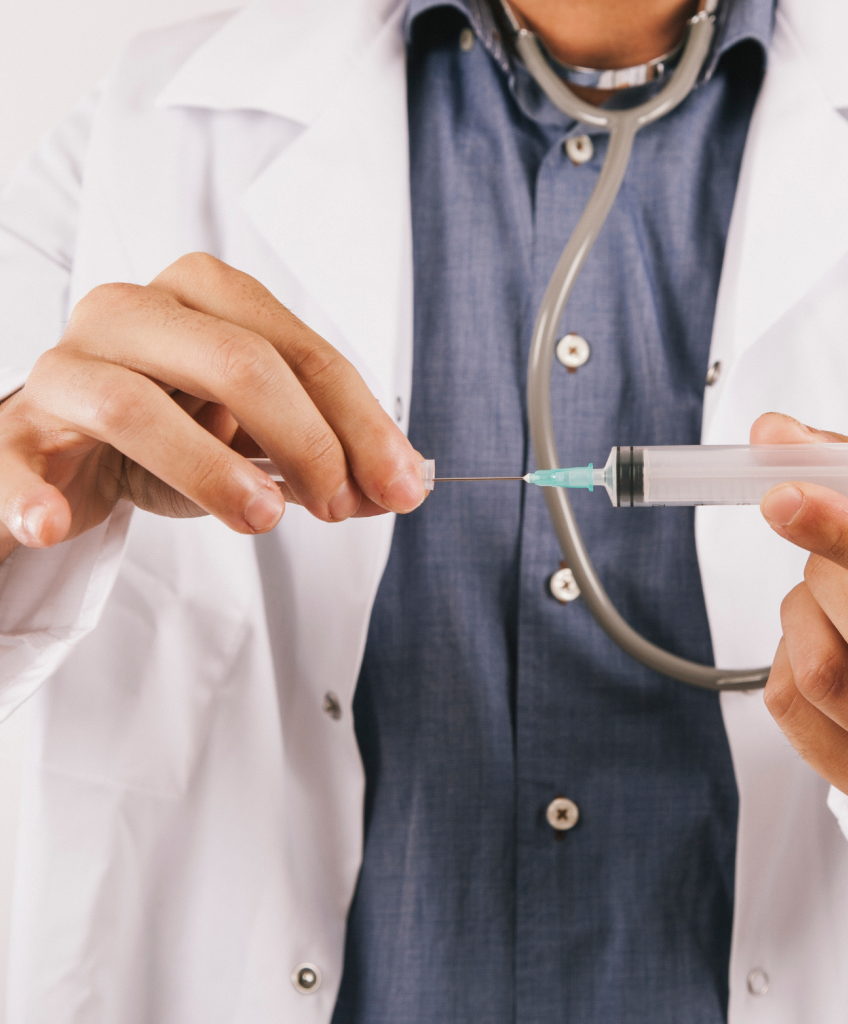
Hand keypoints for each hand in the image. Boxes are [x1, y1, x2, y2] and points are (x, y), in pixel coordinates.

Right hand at [0, 253, 425, 561]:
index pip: (299, 349)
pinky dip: (32, 493)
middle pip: (234, 359)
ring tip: (263, 519)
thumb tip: (400, 486)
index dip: (360, 421)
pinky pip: (11, 456)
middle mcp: (131, 313)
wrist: (60, 450)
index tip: (402, 486)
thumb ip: (323, 460)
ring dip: (209, 469)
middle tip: (339, 506)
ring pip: (133, 403)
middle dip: (305, 438)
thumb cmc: (169, 437)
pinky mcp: (10, 432)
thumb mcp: (255, 444)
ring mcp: (63, 369)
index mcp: (201, 299)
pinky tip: (55, 524)